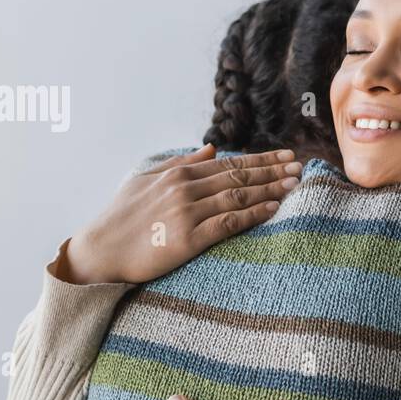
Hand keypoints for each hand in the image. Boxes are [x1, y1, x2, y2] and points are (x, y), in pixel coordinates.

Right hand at [58, 144, 302, 284]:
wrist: (99, 250)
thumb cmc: (121, 217)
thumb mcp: (146, 180)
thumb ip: (181, 163)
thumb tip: (211, 149)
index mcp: (178, 174)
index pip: (229, 163)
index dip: (261, 159)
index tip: (286, 156)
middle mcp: (184, 189)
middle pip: (239, 176)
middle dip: (273, 170)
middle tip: (300, 167)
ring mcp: (186, 213)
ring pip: (237, 196)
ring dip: (269, 189)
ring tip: (294, 185)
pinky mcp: (187, 239)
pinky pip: (227, 224)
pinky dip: (252, 214)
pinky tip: (272, 210)